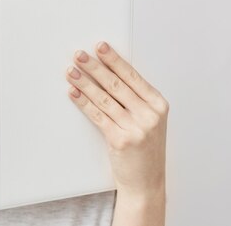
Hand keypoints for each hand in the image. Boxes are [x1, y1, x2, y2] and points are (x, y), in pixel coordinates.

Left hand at [65, 41, 168, 195]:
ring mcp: (136, 128)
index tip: (100, 47)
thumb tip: (107, 72)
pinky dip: (83, 102)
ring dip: (85, 83)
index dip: (114, 60)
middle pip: (117, 84)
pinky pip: (97, 116)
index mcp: (159, 105)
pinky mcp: (120, 140)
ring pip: (104, 99)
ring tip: (71, 71)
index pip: (132, 76)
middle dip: (95, 67)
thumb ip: (135, 98)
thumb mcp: (150, 120)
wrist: (146, 183)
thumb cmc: (145, 149)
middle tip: (80, 55)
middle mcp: (150, 115)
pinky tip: (74, 92)